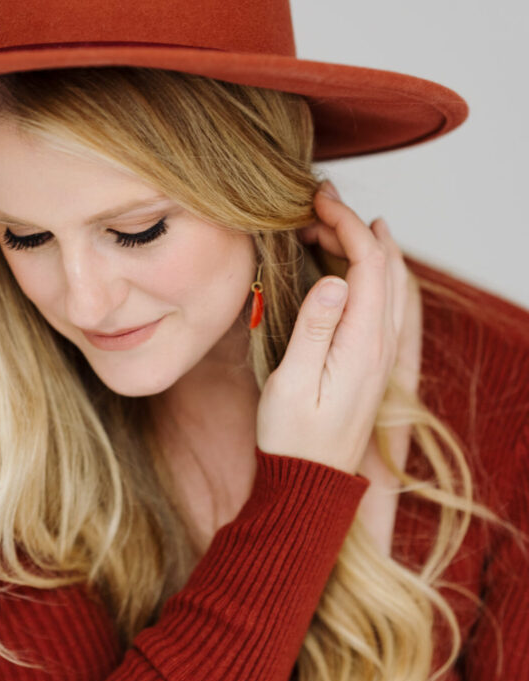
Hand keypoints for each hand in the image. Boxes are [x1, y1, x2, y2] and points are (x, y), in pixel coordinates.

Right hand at [255, 182, 409, 475]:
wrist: (310, 481)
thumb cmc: (292, 435)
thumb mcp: (292, 382)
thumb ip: (314, 329)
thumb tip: (332, 279)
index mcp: (363, 343)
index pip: (367, 264)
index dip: (346, 223)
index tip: (317, 199)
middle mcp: (381, 344)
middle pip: (384, 265)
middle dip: (356, 224)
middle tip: (320, 199)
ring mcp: (380, 353)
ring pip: (388, 281)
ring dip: (364, 244)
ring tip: (328, 222)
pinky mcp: (371, 361)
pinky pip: (382, 301)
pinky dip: (367, 271)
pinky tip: (348, 265)